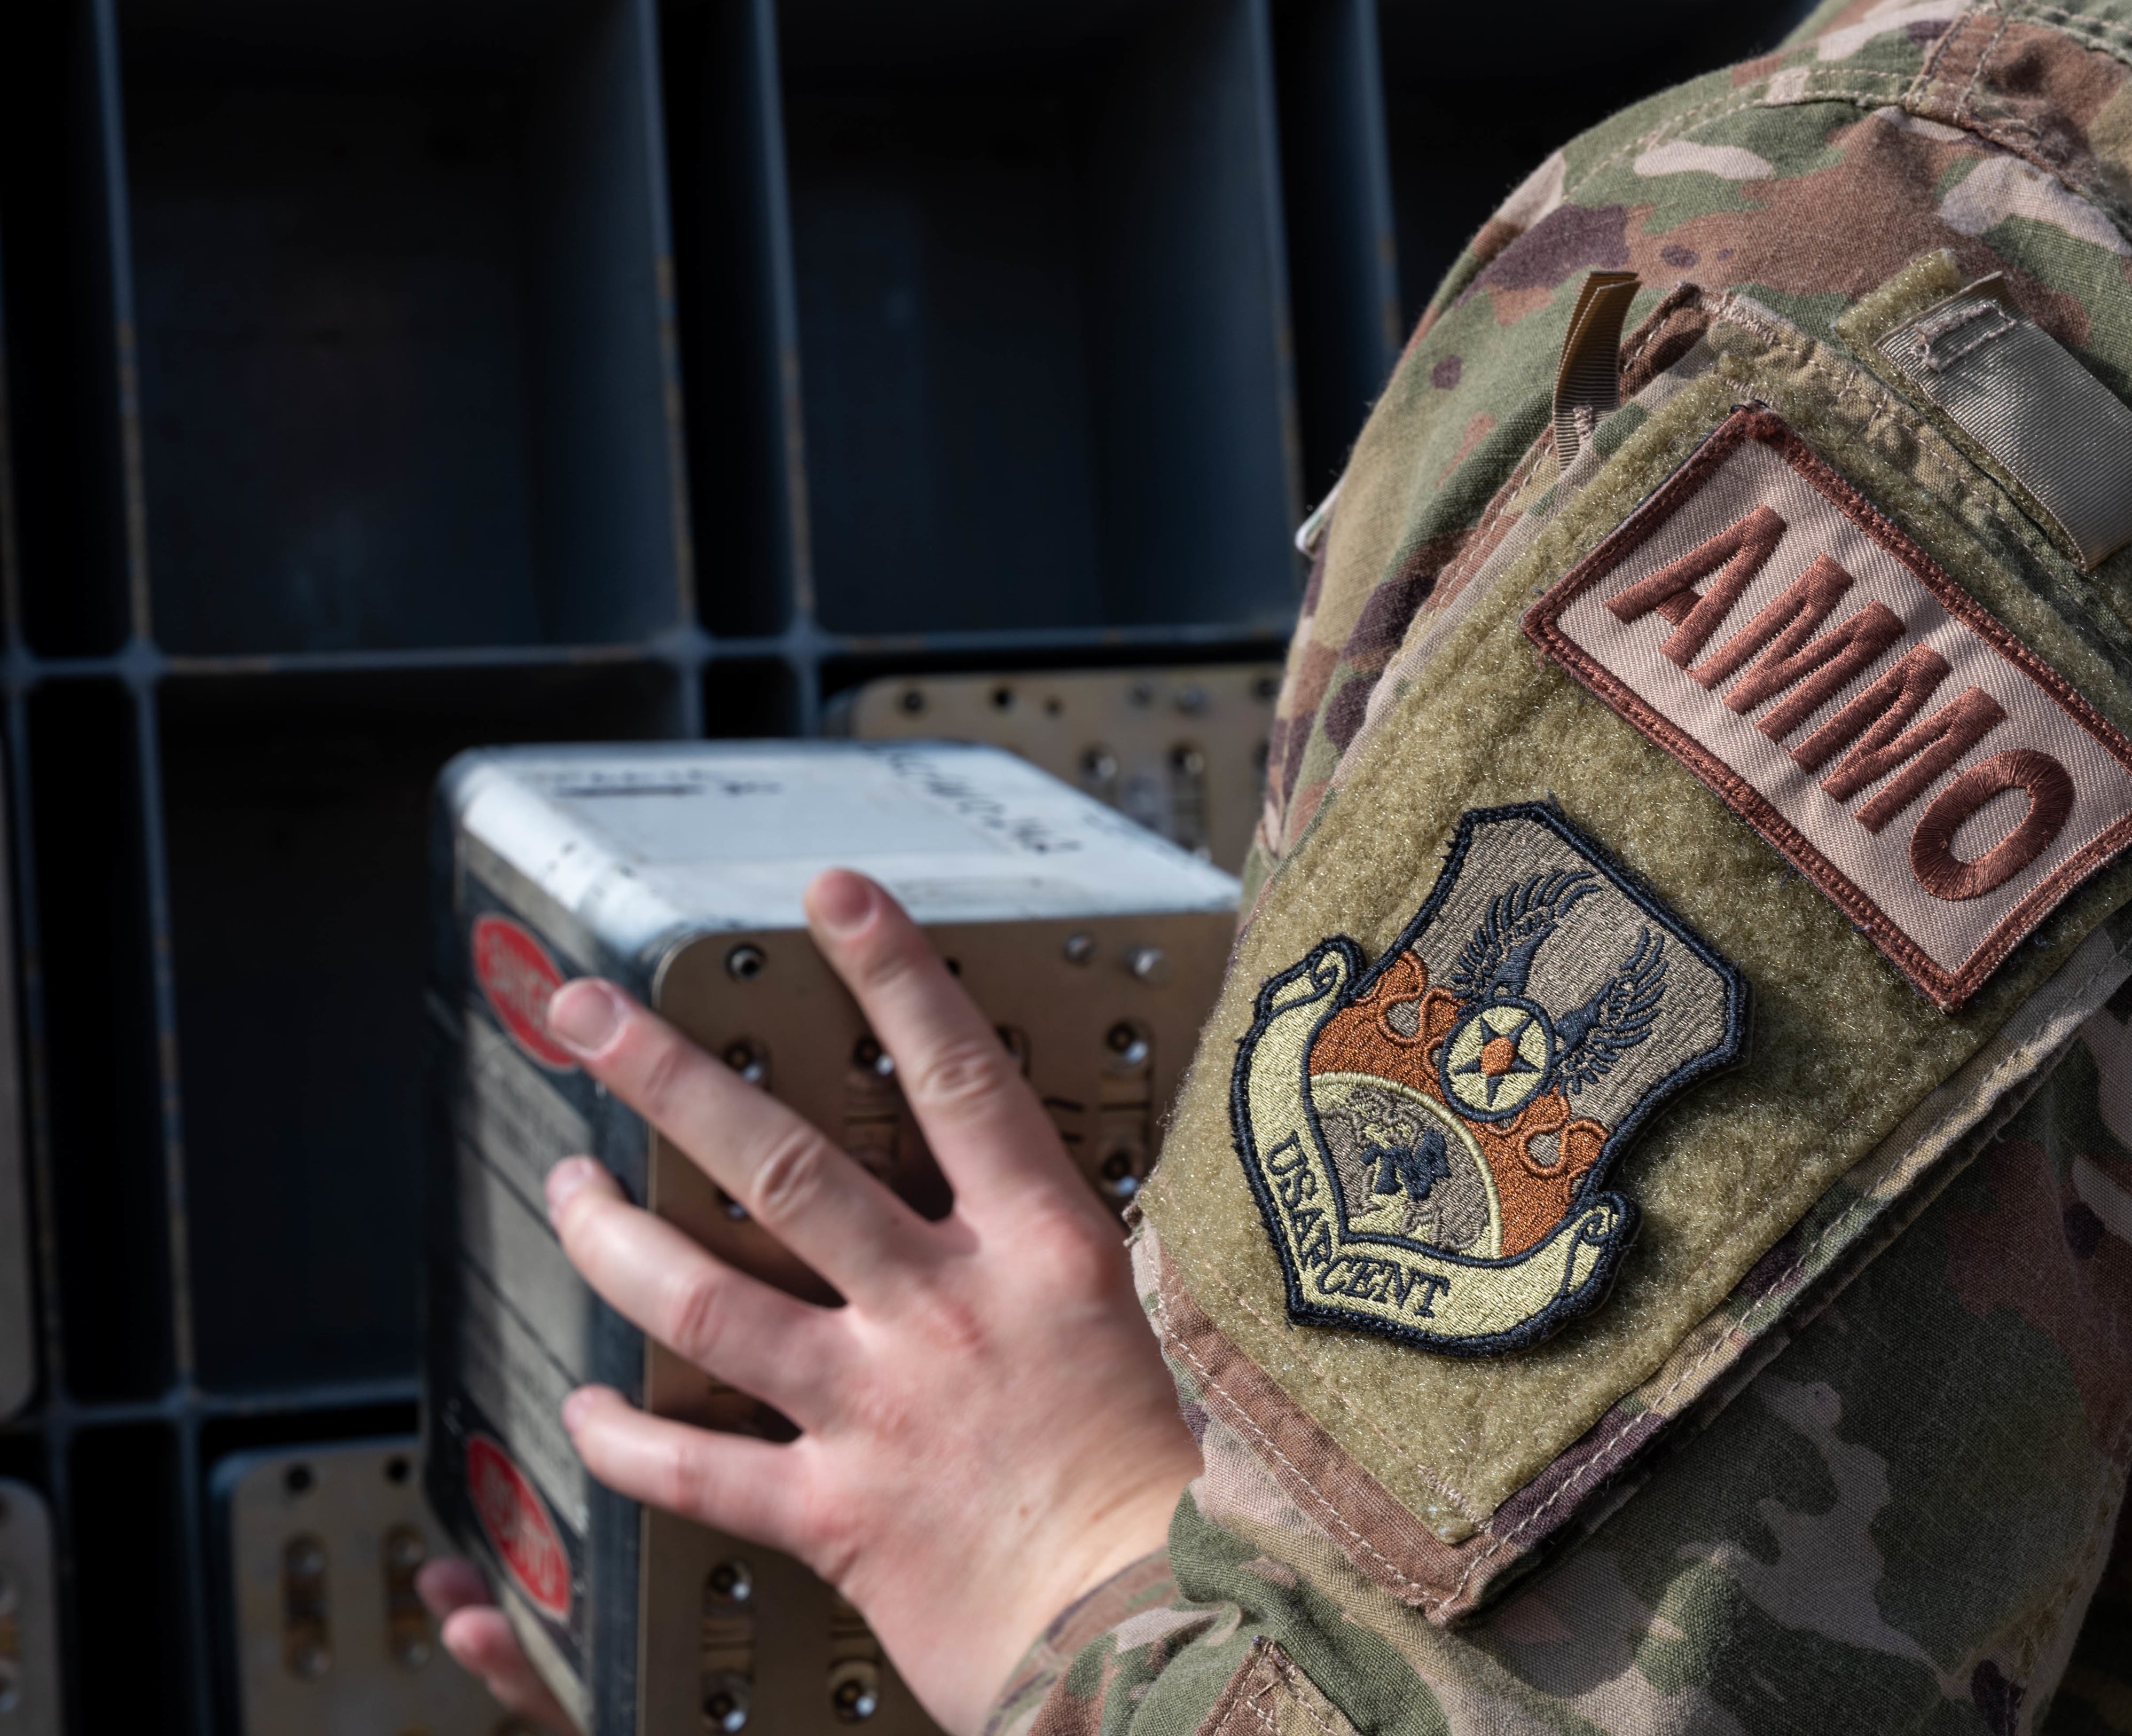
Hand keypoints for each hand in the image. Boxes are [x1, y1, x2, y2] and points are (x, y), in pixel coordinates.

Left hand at [429, 869, 1200, 1733]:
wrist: (1162, 1638)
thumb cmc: (1164, 1494)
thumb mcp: (1130, 1338)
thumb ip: (1047, 1273)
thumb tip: (1008, 1226)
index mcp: (1041, 1251)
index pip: (959, 1078)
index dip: (893, 975)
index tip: (833, 895)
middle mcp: (944, 1309)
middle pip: (780, 1164)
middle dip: (670, 1078)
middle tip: (588, 1015)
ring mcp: (878, 1407)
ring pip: (704, 1298)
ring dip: (614, 1235)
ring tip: (563, 1186)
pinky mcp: (834, 1514)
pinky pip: (694, 1469)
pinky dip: (623, 1438)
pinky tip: (580, 1409)